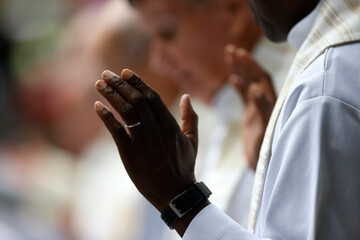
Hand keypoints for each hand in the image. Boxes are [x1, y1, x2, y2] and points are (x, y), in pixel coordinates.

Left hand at [94, 69, 200, 220]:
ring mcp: (142, 141)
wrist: (175, 193)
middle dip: (120, 84)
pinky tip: (97, 106)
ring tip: (99, 83)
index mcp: (170, 125)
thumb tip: (186, 97)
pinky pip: (116, 131)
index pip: (151, 97)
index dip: (137, 83)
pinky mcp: (130, 153)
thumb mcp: (192, 140)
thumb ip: (190, 118)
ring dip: (111, 95)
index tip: (126, 72)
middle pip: (136, 100)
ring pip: (125, 111)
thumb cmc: (184, 166)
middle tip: (107, 73)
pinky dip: (106, 116)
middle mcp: (156, 129)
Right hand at [225, 45, 275, 170]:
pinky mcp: (251, 115)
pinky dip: (237, 87)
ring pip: (247, 84)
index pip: (261, 77)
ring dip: (239, 71)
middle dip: (243, 63)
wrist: (263, 164)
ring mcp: (257, 108)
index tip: (240, 53)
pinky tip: (231, 80)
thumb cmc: (266, 149)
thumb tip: (256, 88)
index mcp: (270, 102)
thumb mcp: (264, 129)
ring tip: (229, 58)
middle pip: (253, 77)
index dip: (251, 65)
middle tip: (231, 50)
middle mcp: (265, 102)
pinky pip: (244, 97)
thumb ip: (263, 109)